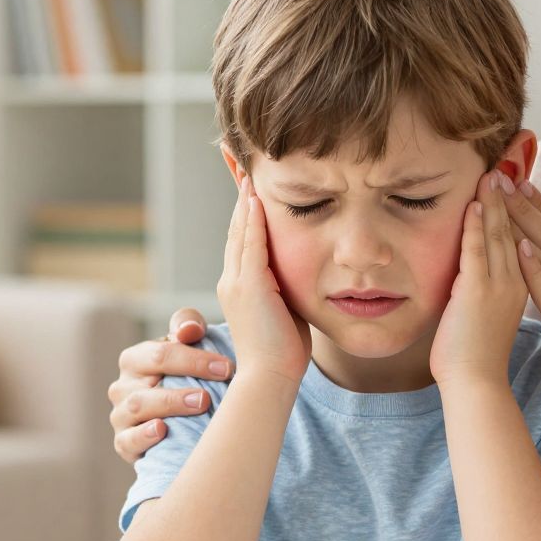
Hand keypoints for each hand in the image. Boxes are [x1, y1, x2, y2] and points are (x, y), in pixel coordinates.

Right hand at [107, 310, 234, 464]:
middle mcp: (122, 387)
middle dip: (179, 389)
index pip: (160, 354)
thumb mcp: (190, 345)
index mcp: (135, 359)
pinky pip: (127, 441)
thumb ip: (190, 326)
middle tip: (209, 396)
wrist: (180, 418)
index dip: (195, 360)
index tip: (227, 368)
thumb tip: (190, 329)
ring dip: (169, 408)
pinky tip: (163, 431)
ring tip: (198, 407)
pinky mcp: (124, 444)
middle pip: (146, 385)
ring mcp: (121, 416)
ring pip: (137, 409)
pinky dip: (143, 437)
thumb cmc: (186, 374)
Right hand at [218, 175, 310, 386]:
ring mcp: (237, 282)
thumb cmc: (283, 352)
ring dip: (246, 199)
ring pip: (241, 231)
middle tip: (240, 163)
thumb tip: (307, 275)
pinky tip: (257, 197)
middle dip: (241, 195)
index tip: (251, 184)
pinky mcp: (249, 286)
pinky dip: (253, 219)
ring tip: (248, 170)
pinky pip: (250, 243)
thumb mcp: (285, 311)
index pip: (243, 239)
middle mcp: (232, 280)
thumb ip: (287, 289)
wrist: (270, 377)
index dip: (247, 211)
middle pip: (237, 228)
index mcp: (240, 286)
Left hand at [431, 171, 527, 388]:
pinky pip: (478, 250)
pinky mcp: (477, 291)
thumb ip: (487, 293)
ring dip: (494, 203)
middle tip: (504, 171)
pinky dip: (477, 225)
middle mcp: (516, 283)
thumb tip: (471, 277)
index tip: (513, 190)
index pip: (521, 241)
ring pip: (499, 235)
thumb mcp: (489, 318)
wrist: (477, 384)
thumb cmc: (477, 359)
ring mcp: (499, 286)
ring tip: (492, 175)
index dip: (517, 214)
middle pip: (514, 231)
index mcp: (522, 289)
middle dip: (509, 200)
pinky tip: (476, 204)